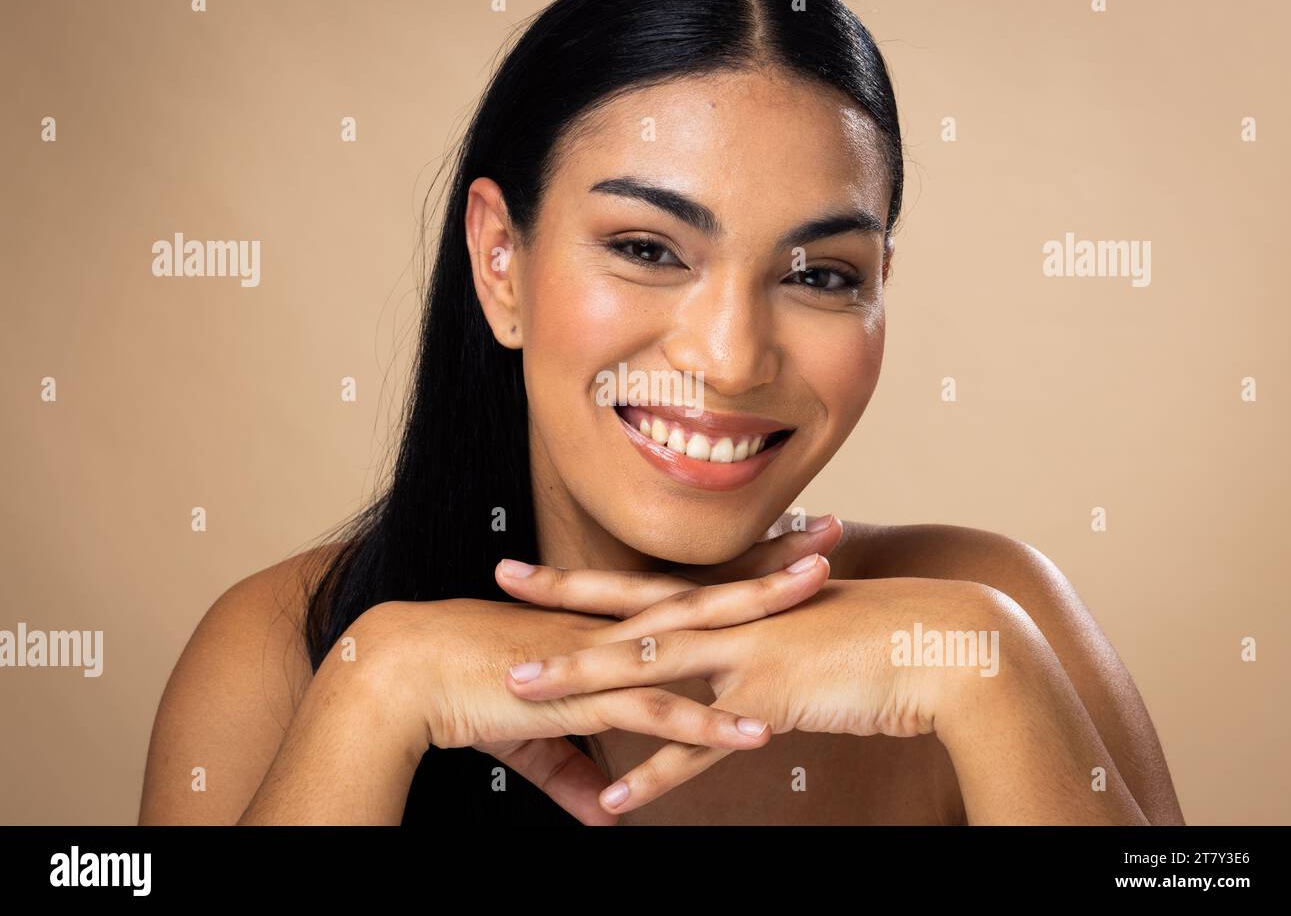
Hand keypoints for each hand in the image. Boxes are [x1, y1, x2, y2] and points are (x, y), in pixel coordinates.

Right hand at [370, 545, 835, 823]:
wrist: (405, 674)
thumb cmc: (465, 691)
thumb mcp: (533, 739)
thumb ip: (575, 771)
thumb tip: (601, 810)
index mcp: (607, 622)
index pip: (688, 587)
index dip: (740, 567)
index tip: (788, 543)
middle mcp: (613, 627)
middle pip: (710, 590)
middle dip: (771, 565)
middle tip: (831, 533)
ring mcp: (603, 657)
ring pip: (696, 635)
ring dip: (759, 622)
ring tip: (818, 604)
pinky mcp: (584, 696)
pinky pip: (655, 714)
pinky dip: (705, 729)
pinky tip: (753, 736)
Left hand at [503, 574, 1004, 813]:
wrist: (944, 644)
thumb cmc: (882, 633)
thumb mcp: (810, 621)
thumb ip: (766, 629)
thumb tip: (740, 642)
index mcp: (737, 602)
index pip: (645, 586)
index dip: (584, 578)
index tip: (530, 567)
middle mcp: (731, 619)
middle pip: (629, 612)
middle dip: (560, 605)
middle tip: (499, 588)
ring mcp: (746, 655)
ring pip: (646, 671)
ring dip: (582, 684)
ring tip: (523, 697)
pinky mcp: (768, 701)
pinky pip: (698, 751)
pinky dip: (655, 776)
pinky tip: (614, 800)